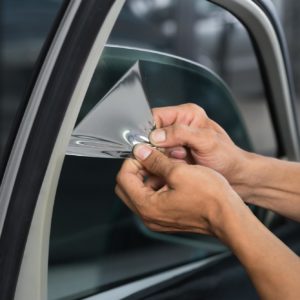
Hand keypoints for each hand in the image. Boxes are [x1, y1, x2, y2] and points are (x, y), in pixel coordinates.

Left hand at [115, 143, 244, 238]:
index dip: (132, 161)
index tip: (143, 151)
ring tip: (165, 163)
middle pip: (128, 187)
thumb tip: (140, 152)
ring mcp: (158, 219)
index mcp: (147, 206)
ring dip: (148, 176)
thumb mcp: (179, 172)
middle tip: (150, 156)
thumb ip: (155, 161)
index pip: (123, 179)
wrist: (229, 216)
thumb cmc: (210, 197)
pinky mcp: (167, 218)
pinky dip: (157, 184)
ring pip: (140, 192)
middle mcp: (149, 216)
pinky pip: (153, 199)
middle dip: (137, 168)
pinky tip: (172, 175)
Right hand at [151, 103, 251, 190]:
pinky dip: (164, 168)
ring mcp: (175, 143)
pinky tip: (178, 169)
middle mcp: (178, 126)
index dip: (148, 130)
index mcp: (186, 114)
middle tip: (177, 155)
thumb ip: (181, 134)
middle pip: (151, 134)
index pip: (154, 116)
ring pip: (153, 150)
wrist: (235, 176)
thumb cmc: (226, 157)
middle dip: (158, 149)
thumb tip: (156, 136)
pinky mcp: (173, 157)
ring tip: (182, 162)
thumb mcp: (206, 141)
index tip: (150, 145)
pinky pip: (159, 161)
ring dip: (162, 160)